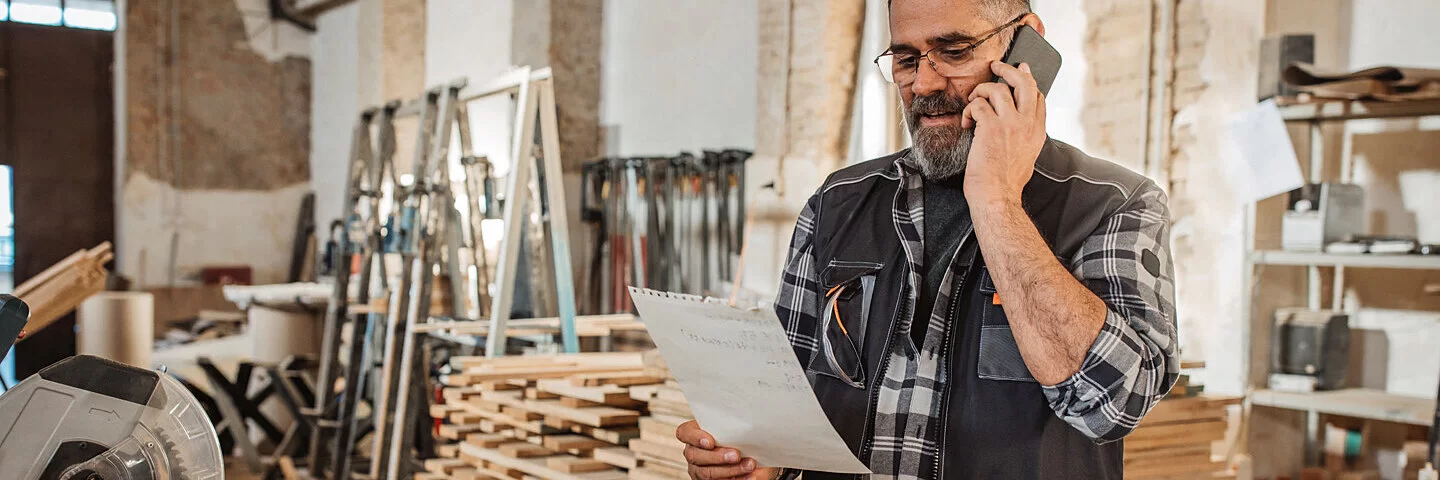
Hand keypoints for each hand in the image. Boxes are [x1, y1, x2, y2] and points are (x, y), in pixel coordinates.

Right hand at [677, 420, 780, 479]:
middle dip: (717, 456)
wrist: (750, 456)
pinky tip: (751, 476)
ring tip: (749, 465)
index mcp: (695, 433)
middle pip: (695, 455)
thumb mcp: (735, 430)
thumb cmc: (740, 439)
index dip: (695, 437)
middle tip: (737, 455)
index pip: (684, 433)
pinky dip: (738, 479)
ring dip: (730, 470)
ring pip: (707, 473)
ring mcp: (698, 470)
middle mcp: (693, 452)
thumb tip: (745, 429)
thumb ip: (734, 429)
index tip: (711, 442)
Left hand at [961, 61, 1047, 204]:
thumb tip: (1017, 126)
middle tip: (996, 66)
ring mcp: (1010, 123)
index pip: (1038, 96)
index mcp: (1037, 132)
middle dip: (1009, 69)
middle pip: (1024, 82)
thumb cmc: (1006, 183)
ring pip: (997, 88)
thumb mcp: (1026, 156)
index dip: (1028, 81)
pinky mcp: (990, 127)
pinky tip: (966, 123)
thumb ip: (1025, 136)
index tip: (1020, 72)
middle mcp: (1027, 124)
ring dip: (980, 91)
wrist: (996, 196)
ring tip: (972, 102)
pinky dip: (968, 110)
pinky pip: (978, 104)